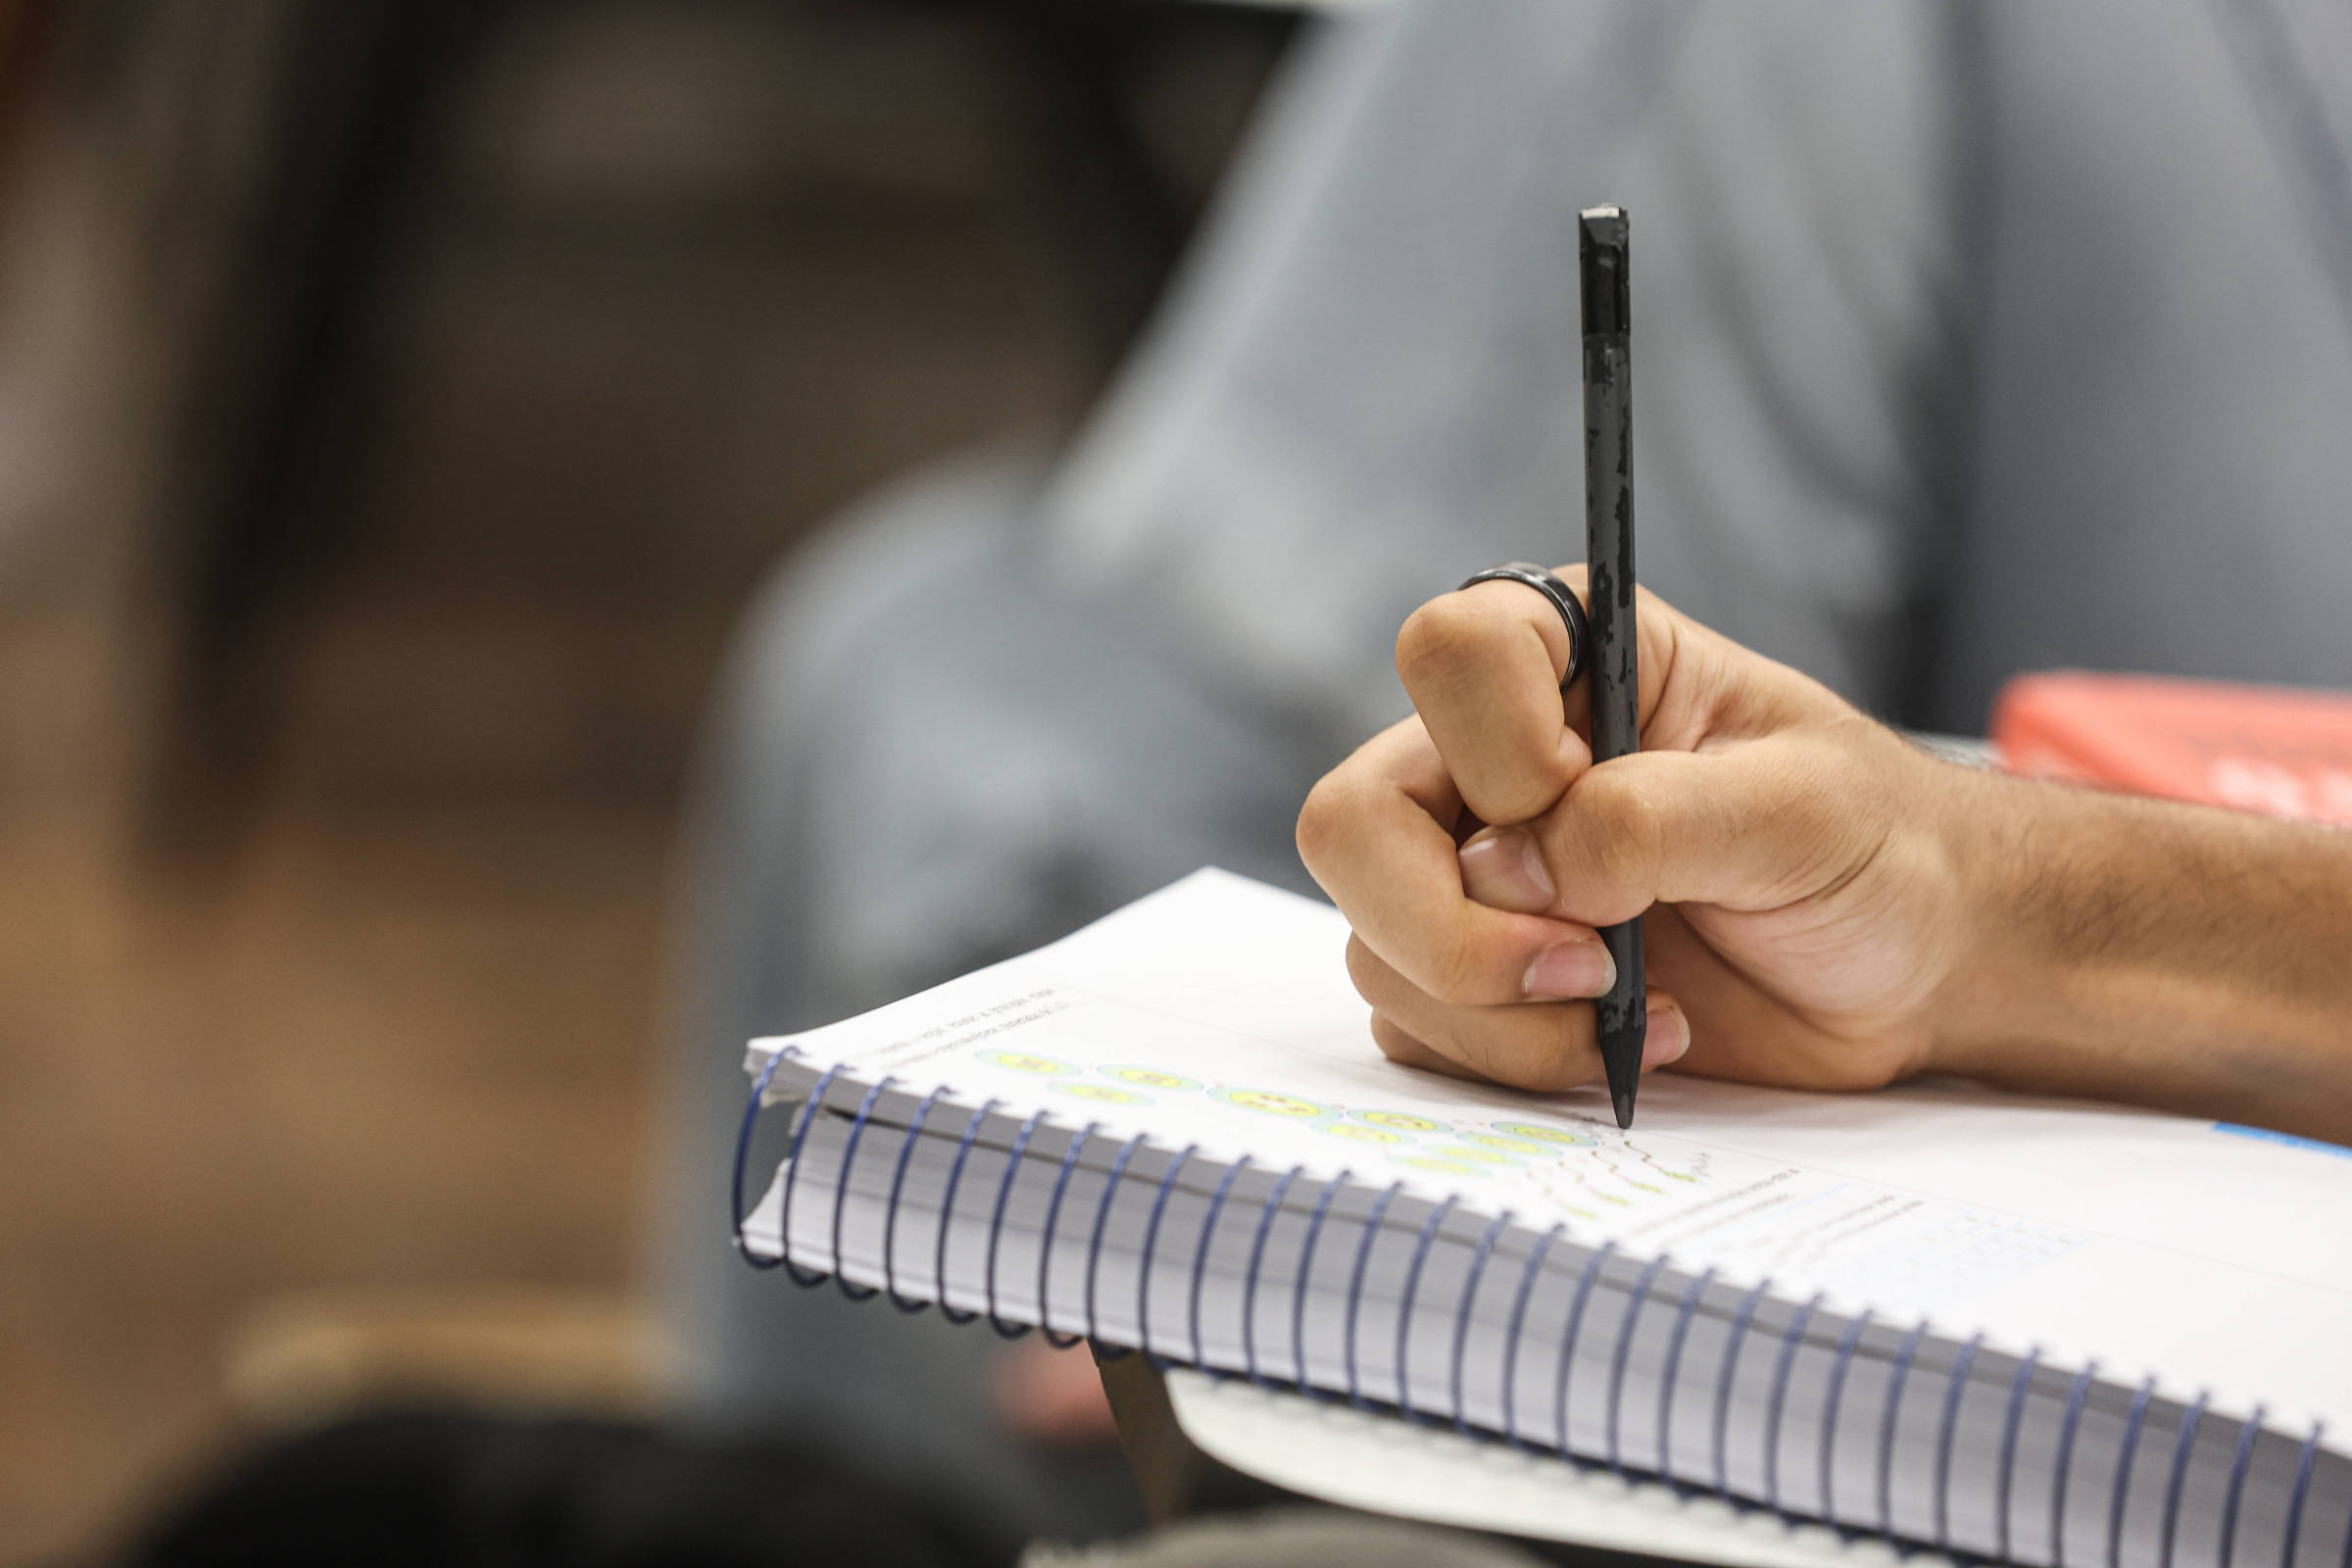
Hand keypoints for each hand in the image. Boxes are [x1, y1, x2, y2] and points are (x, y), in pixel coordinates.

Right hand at [1295, 567, 1983, 1095]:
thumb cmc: (1873, 849)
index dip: (1496, 745)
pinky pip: (1414, 1026)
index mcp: (1566, 657)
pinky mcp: (1476, 978)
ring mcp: (1470, 872)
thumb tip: (1505, 872)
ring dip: (1499, 1011)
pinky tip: (1624, 1039)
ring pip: (1373, 941)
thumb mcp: (1795, 808)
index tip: (1587, 802)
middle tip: (1585, 964)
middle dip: (1450, 926)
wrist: (1910, 964)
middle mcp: (1487, 756)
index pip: (1447, 653)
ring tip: (1635, 1009)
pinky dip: (1513, 1059)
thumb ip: (1650, 820)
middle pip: (1351, 821)